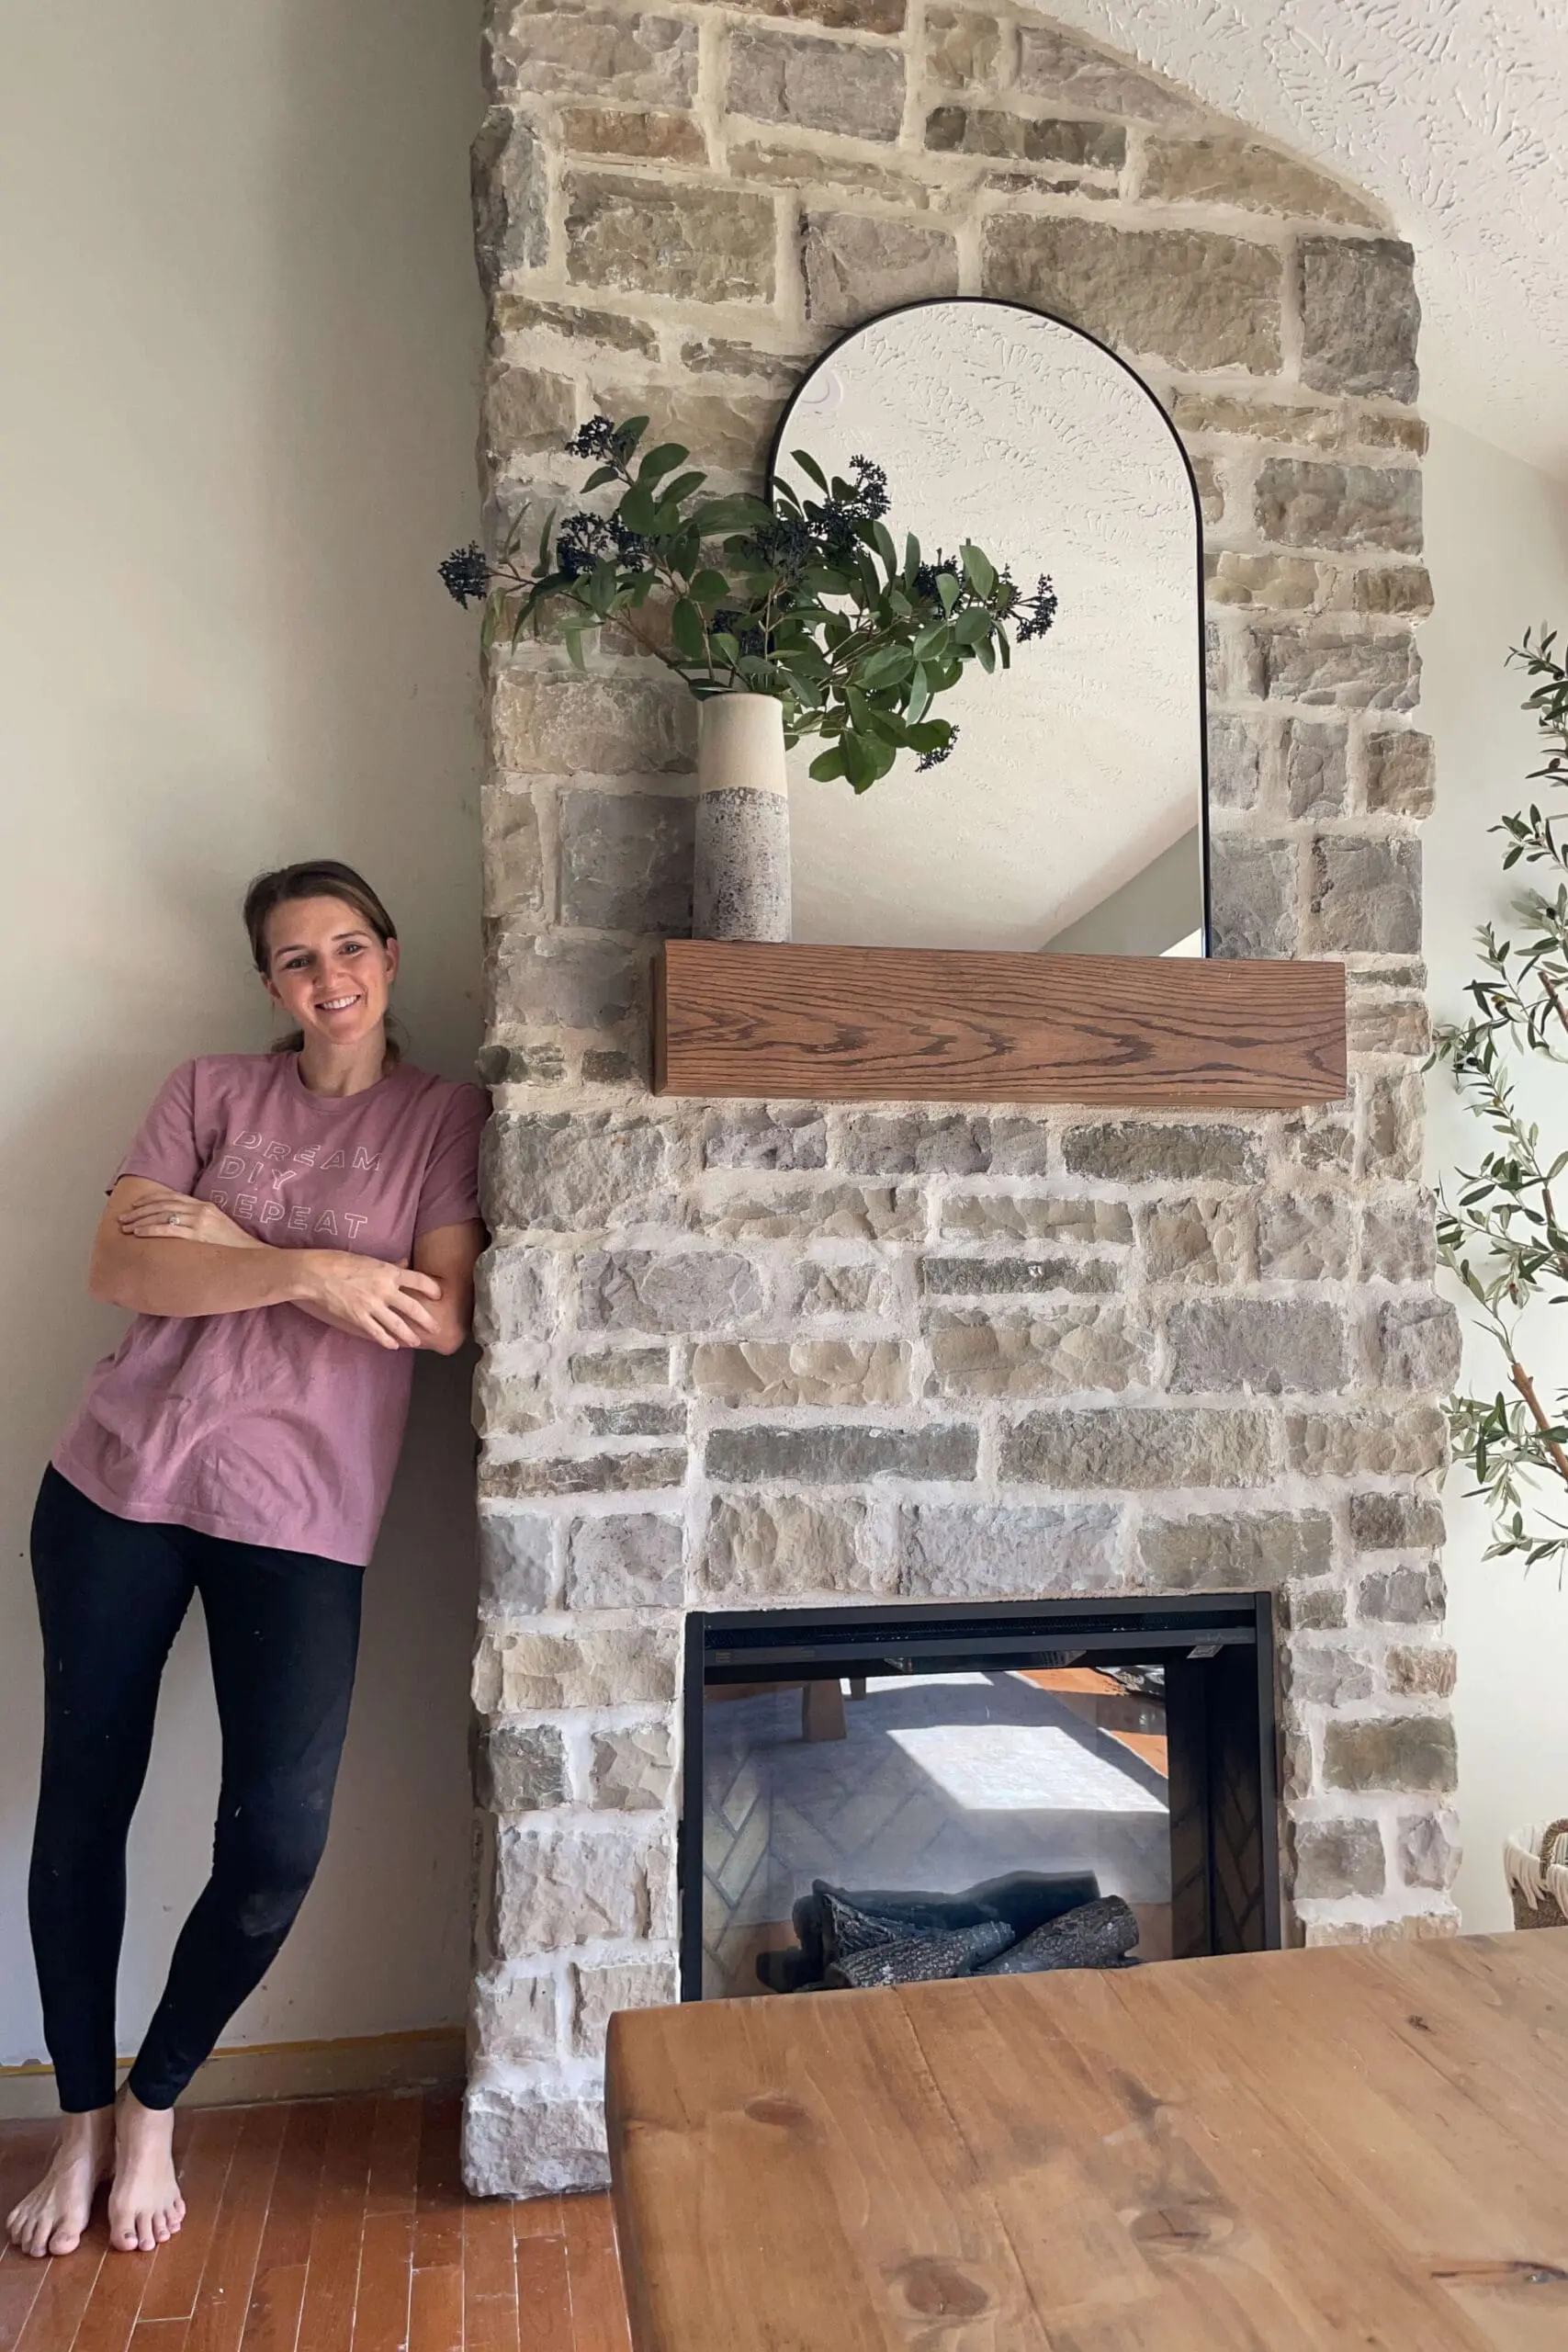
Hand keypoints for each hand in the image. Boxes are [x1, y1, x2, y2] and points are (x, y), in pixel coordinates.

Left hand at [118, 1190, 253, 1247]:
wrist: (253, 1254)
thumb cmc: (235, 1245)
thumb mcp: (219, 1226)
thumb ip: (201, 1222)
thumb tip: (182, 1226)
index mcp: (204, 1205)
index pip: (172, 1197)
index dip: (151, 1200)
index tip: (136, 1205)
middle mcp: (200, 1210)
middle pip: (163, 1205)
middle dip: (139, 1211)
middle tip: (123, 1217)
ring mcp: (199, 1221)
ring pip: (162, 1216)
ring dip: (140, 1220)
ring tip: (125, 1226)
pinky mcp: (198, 1235)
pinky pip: (168, 1230)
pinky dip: (150, 1230)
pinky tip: (138, 1233)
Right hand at [293, 1250, 442, 1350]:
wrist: (316, 1274)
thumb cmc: (341, 1262)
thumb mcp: (369, 1259)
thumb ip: (389, 1266)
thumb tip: (405, 1264)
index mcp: (388, 1272)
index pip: (419, 1280)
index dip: (432, 1288)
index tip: (439, 1295)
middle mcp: (384, 1290)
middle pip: (413, 1308)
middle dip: (427, 1320)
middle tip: (436, 1328)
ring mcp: (372, 1305)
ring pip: (397, 1324)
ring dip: (409, 1335)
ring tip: (417, 1342)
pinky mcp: (358, 1317)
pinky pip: (377, 1332)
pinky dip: (387, 1340)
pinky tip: (394, 1345)